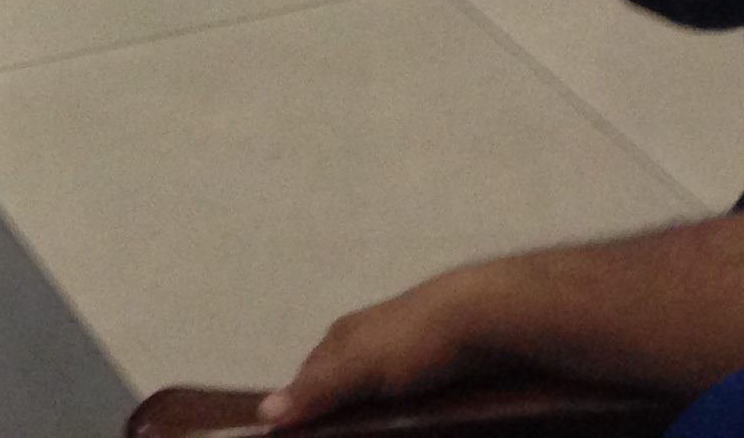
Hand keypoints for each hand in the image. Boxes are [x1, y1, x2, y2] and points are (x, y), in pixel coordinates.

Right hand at [259, 281, 488, 425]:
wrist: (479, 317)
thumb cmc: (410, 339)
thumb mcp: (357, 368)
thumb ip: (315, 390)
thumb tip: (264, 414)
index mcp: (340, 337)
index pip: (306, 379)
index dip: (299, 407)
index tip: (293, 434)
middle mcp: (364, 340)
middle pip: (337, 382)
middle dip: (333, 409)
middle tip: (335, 432)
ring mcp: (399, 349)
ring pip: (372, 389)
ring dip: (368, 411)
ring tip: (374, 429)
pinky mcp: (431, 362)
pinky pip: (405, 392)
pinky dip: (398, 408)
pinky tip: (408, 418)